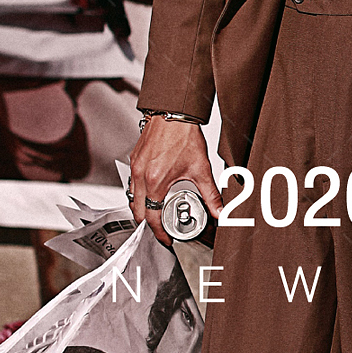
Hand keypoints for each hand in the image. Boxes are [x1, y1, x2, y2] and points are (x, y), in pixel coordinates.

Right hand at [128, 120, 221, 247]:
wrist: (173, 113)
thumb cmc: (183, 136)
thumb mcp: (201, 169)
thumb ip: (211, 194)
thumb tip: (220, 211)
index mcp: (156, 181)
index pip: (151, 217)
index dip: (159, 232)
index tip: (166, 239)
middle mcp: (141, 176)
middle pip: (137, 211)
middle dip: (148, 224)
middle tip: (161, 230)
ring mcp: (135, 167)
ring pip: (132, 198)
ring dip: (142, 209)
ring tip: (157, 214)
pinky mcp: (134, 160)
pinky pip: (131, 184)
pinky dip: (139, 194)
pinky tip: (151, 193)